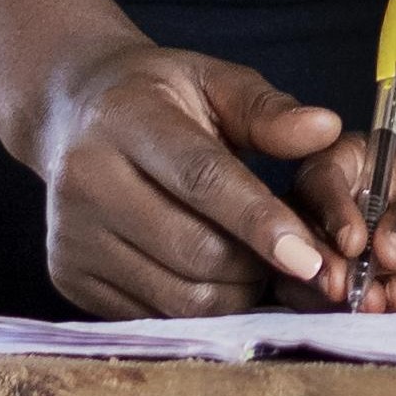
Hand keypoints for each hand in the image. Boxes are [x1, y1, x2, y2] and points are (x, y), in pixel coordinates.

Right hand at [23, 38, 341, 316]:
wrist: (71, 114)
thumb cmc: (158, 95)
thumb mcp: (213, 80)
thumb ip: (268, 110)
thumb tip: (325, 128)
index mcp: (126, 121)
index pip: (202, 180)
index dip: (260, 221)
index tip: (311, 255)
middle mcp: (87, 182)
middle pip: (193, 250)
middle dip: (258, 264)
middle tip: (295, 254)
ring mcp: (72, 237)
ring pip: (177, 296)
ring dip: (235, 292)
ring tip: (257, 262)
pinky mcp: (69, 278)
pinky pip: (153, 316)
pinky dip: (199, 309)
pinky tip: (215, 277)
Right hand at [301, 131, 395, 311]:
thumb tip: (384, 251)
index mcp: (359, 160)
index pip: (321, 177)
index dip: (329, 208)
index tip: (354, 241)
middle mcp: (342, 204)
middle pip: (299, 228)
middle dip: (313, 257)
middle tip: (338, 283)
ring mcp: (347, 251)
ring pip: (305, 270)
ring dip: (319, 288)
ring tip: (354, 299)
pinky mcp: (363, 289)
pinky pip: (336, 304)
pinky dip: (344, 310)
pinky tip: (372, 309)